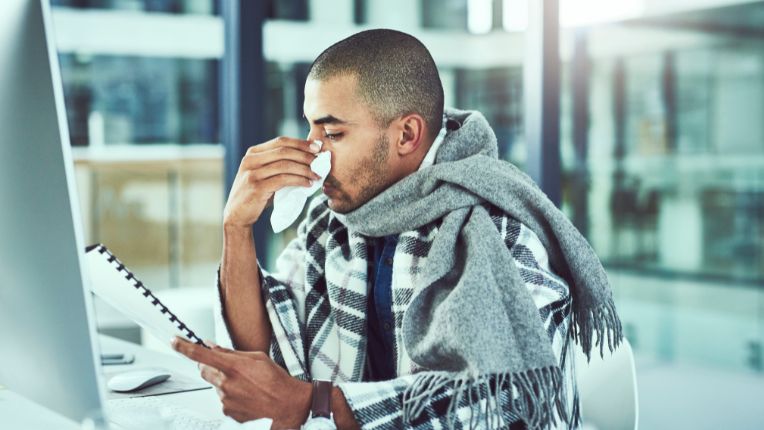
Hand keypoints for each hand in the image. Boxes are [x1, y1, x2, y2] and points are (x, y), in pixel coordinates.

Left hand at [171, 337, 311, 428]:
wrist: (286, 404)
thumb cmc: (276, 380)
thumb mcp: (256, 357)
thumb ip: (230, 352)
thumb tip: (212, 347)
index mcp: (232, 366)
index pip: (200, 354)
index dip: (184, 347)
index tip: (175, 341)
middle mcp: (226, 384)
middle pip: (204, 371)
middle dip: (209, 366)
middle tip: (225, 366)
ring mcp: (225, 400)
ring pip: (215, 386)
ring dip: (224, 382)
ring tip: (246, 384)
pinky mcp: (228, 412)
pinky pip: (222, 400)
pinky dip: (230, 396)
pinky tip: (246, 395)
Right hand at [223, 137, 321, 228]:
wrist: (237, 215)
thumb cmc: (256, 194)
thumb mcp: (264, 175)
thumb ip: (279, 165)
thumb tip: (309, 158)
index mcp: (253, 153)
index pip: (280, 141)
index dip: (300, 143)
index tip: (317, 147)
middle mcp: (250, 160)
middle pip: (284, 151)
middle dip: (305, 155)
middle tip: (320, 161)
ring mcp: (252, 173)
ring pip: (285, 165)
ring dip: (305, 169)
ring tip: (317, 175)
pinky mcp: (256, 187)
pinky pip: (283, 180)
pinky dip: (298, 180)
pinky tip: (308, 184)